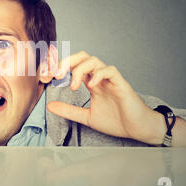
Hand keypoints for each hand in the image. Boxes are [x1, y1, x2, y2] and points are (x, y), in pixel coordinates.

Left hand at [47, 51, 164, 143]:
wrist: (137, 129)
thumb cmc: (116, 121)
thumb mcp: (86, 116)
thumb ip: (69, 110)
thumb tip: (50, 106)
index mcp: (91, 83)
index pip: (73, 66)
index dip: (60, 68)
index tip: (48, 77)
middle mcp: (99, 78)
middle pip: (82, 57)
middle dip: (67, 61)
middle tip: (57, 74)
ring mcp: (110, 79)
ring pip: (94, 60)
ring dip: (80, 69)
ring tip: (73, 85)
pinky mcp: (121, 84)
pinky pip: (110, 70)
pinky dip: (99, 74)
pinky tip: (91, 85)